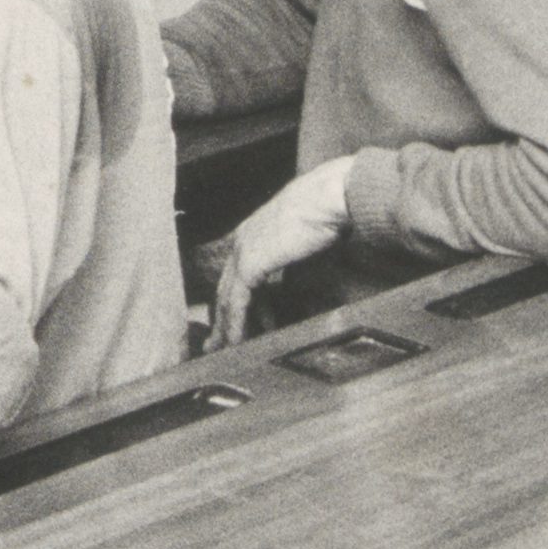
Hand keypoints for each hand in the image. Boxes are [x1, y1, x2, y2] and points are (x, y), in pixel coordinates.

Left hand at [203, 157, 357, 354]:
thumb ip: (294, 263)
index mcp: (255, 232)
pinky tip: (234, 342)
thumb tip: (295, 285)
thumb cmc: (329, 211)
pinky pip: (237, 302)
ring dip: (224, 327)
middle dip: (221, 318)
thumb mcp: (306, 242)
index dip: (235, 301)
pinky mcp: (251, 262)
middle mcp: (244, 239)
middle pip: (225, 287)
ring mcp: (244, 249)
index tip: (236, 322)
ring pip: (226, 297)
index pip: (236, 274)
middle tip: (215, 344)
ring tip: (222, 351)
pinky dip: (235, 324)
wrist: (332, 197)